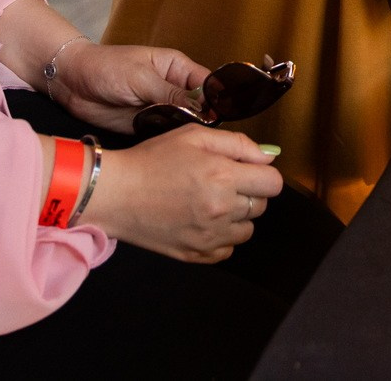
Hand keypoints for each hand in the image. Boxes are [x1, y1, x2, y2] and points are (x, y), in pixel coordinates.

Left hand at [49, 41, 207, 134]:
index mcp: (176, 68)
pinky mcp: (146, 125)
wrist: (72, 82)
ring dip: (187, 134)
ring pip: (184, 124)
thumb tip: (200, 108)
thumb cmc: (106, 67)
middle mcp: (172, 88)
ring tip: (194, 148)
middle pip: (199, 107)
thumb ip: (170, 93)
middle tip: (209, 140)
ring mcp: (160, 108)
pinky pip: (165, 135)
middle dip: (204, 121)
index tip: (220, 118)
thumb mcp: (140, 77)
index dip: (217, 99)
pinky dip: (170, 143)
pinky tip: (175, 151)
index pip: (207, 83)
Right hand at [88, 127, 282, 262]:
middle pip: (261, 206)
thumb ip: (238, 143)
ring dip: (236, 216)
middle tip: (221, 182)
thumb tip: (268, 156)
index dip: (262, 173)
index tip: (247, 170)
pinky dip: (220, 237)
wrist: (116, 193)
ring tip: (209, 202)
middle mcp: (221, 209)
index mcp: (223, 175)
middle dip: (248, 192)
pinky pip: (227, 249)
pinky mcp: (197, 254)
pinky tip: (201, 221)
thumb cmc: (152, 159)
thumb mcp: (194, 135)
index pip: (273, 182)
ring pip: (247, 230)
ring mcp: (210, 236)